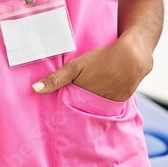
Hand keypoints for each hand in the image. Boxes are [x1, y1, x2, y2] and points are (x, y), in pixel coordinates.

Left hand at [31, 37, 153, 101]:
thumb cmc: (102, 59)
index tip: (58, 108)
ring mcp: (110, 105)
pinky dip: (104, 101)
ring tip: (90, 93)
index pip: (70, 108)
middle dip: (78, 106)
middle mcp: (97, 106)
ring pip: (96, 108)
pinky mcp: (121, 102)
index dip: (64, 106)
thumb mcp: (75, 66)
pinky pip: (109, 105)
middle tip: (75, 97)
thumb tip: (35, 89)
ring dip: (92, 104)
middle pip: (83, 109)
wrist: (132, 57)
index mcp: (84, 99)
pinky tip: (103, 90)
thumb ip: (56, 79)